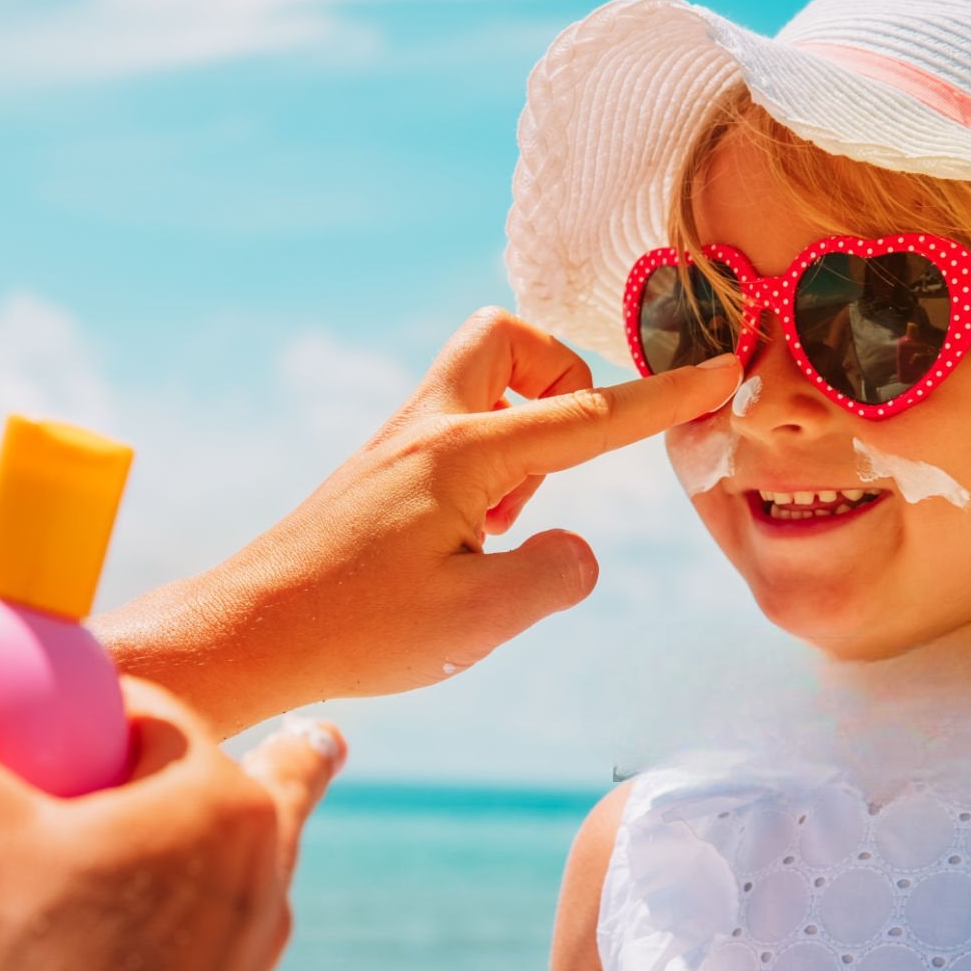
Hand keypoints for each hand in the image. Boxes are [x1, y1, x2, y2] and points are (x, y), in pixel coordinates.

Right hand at [0, 643, 344, 970]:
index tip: (35, 719)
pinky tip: (133, 967)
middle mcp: (255, 889)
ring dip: (211, 862)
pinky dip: (170, 950)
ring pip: (227, 887)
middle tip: (300, 738)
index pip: (157, 715)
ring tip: (227, 846)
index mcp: (222, 810)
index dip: (90, 703)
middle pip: (238, 795)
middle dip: (251, 763)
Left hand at [93, 307, 738, 732]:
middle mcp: (428, 429)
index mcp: (464, 452)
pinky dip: (486, 466)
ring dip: (521, 432)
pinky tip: (465, 543)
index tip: (723, 367)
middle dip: (560, 377)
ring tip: (503, 526)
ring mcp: (397, 446)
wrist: (248, 632)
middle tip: (559, 463)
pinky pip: (454, 429)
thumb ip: (555, 575)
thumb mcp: (480, 618)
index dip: (666, 396)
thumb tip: (578, 548)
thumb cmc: (357, 628)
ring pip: (480, 382)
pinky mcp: (379, 473)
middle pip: (509, 339)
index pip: (590, 416)